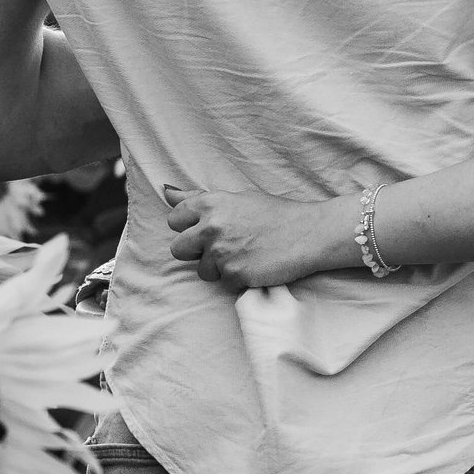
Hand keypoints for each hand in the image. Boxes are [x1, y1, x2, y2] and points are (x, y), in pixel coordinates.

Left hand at [162, 184, 346, 289]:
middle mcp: (211, 226)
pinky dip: (237, 278)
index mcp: (211, 203)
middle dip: (196, 251)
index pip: (174, 220)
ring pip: (201, 270)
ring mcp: (221, 252)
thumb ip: (197, 198)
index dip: (189, 228)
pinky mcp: (234, 274)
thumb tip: (165, 191)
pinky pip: (224, 282)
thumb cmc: (275, 213)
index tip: (207, 229)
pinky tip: (255, 265)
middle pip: (178, 249)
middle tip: (222, 246)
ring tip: (244, 255)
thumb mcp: (237, 198)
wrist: (309, 232)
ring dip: (218, 267)